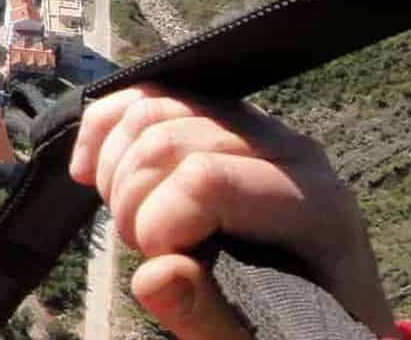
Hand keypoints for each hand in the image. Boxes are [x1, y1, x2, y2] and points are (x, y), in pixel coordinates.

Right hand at [68, 85, 395, 339]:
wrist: (321, 312)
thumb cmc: (294, 330)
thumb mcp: (258, 339)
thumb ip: (208, 317)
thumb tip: (155, 273)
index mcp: (314, 204)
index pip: (204, 179)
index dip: (157, 224)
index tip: (160, 268)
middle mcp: (290, 148)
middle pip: (168, 138)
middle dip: (131, 199)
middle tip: (143, 252)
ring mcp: (253, 125)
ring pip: (151, 108)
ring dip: (115, 169)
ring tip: (130, 224)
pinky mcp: (219, 117)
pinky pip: (148, 95)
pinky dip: (104, 128)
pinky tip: (88, 173)